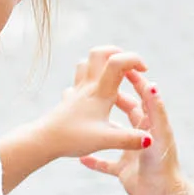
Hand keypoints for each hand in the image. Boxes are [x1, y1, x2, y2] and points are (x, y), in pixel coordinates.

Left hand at [36, 47, 152, 161]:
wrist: (42, 141)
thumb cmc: (72, 138)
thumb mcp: (105, 141)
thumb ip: (129, 139)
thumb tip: (150, 140)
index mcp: (100, 92)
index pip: (117, 62)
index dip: (134, 59)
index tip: (144, 70)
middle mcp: (88, 87)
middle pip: (99, 53)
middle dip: (118, 53)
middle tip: (130, 67)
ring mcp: (77, 91)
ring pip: (86, 64)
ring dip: (103, 65)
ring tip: (115, 78)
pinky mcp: (70, 100)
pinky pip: (79, 81)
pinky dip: (90, 81)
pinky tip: (94, 96)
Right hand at [78, 55, 190, 194]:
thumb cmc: (163, 164)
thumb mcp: (158, 133)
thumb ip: (155, 109)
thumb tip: (152, 83)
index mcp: (152, 125)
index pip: (143, 98)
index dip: (134, 81)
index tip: (122, 66)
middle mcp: (142, 136)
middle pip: (128, 112)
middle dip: (114, 98)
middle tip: (98, 85)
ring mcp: (131, 153)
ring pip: (113, 135)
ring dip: (101, 126)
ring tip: (84, 113)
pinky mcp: (123, 170)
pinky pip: (104, 164)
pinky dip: (93, 160)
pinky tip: (78, 156)